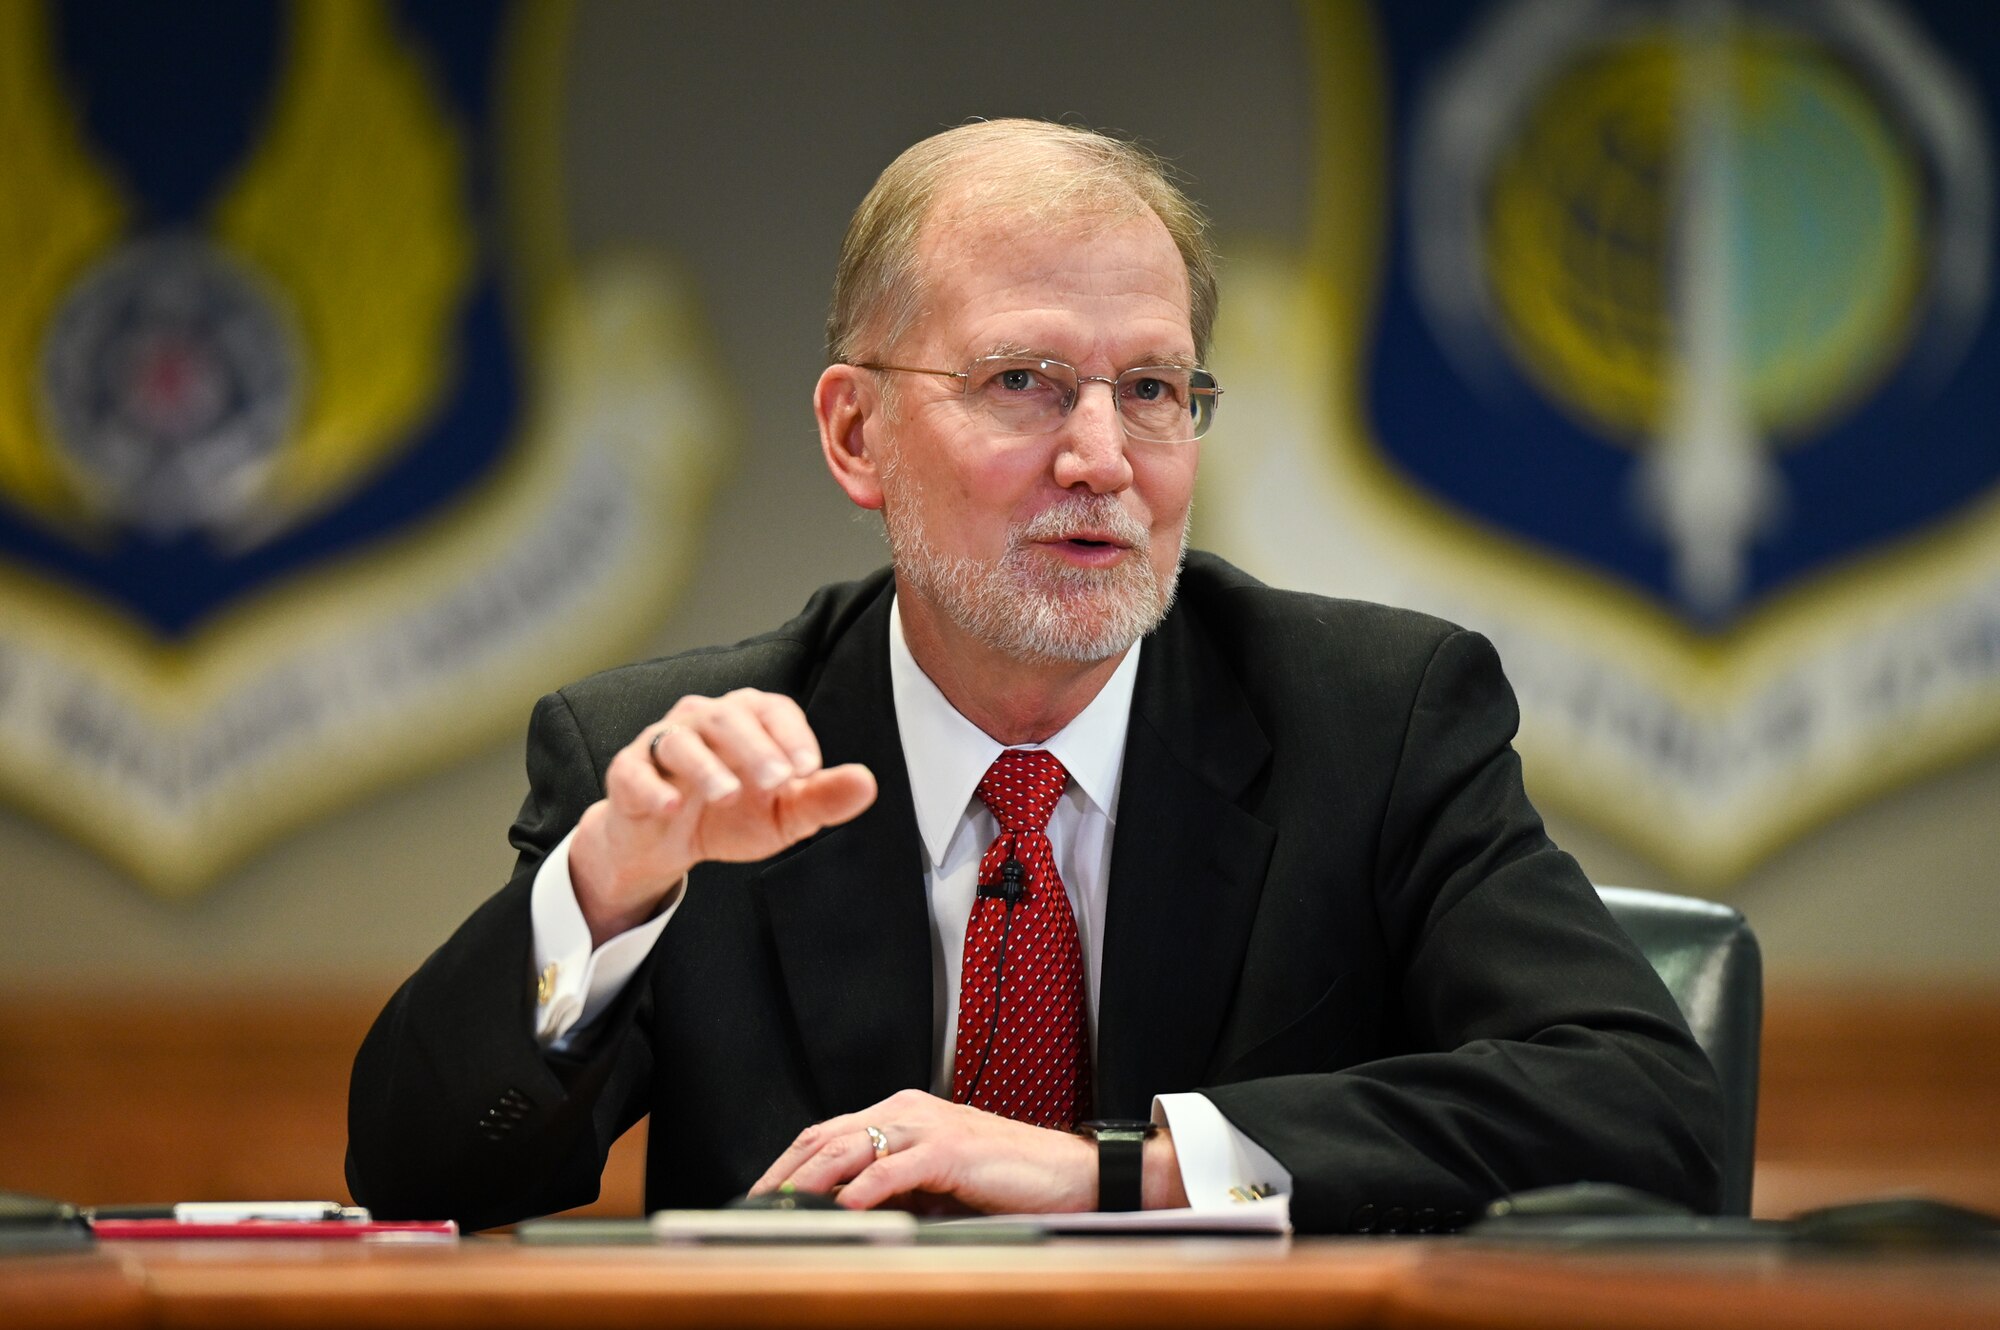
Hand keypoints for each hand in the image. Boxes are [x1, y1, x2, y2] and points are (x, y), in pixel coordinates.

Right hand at [569, 689, 876, 945]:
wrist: (668, 843)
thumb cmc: (731, 815)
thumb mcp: (783, 815)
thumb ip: (823, 798)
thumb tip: (867, 783)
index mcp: (748, 719)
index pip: (772, 709)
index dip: (792, 735)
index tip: (809, 769)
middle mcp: (704, 719)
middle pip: (728, 718)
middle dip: (755, 748)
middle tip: (778, 781)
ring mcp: (662, 742)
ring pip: (680, 739)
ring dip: (705, 766)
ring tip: (727, 795)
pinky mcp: (628, 771)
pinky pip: (633, 770)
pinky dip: (651, 787)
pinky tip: (670, 806)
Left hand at [751, 1089, 1097, 1215]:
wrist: (1067, 1173)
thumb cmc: (1006, 1180)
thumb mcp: (935, 1184)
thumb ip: (892, 1188)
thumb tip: (841, 1211)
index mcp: (902, 1113)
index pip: (828, 1133)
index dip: (788, 1162)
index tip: (760, 1195)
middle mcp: (909, 1110)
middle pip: (827, 1135)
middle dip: (785, 1171)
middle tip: (754, 1204)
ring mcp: (930, 1126)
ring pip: (852, 1146)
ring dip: (810, 1179)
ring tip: (782, 1206)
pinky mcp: (953, 1150)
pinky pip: (896, 1168)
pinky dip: (864, 1189)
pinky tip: (843, 1208)